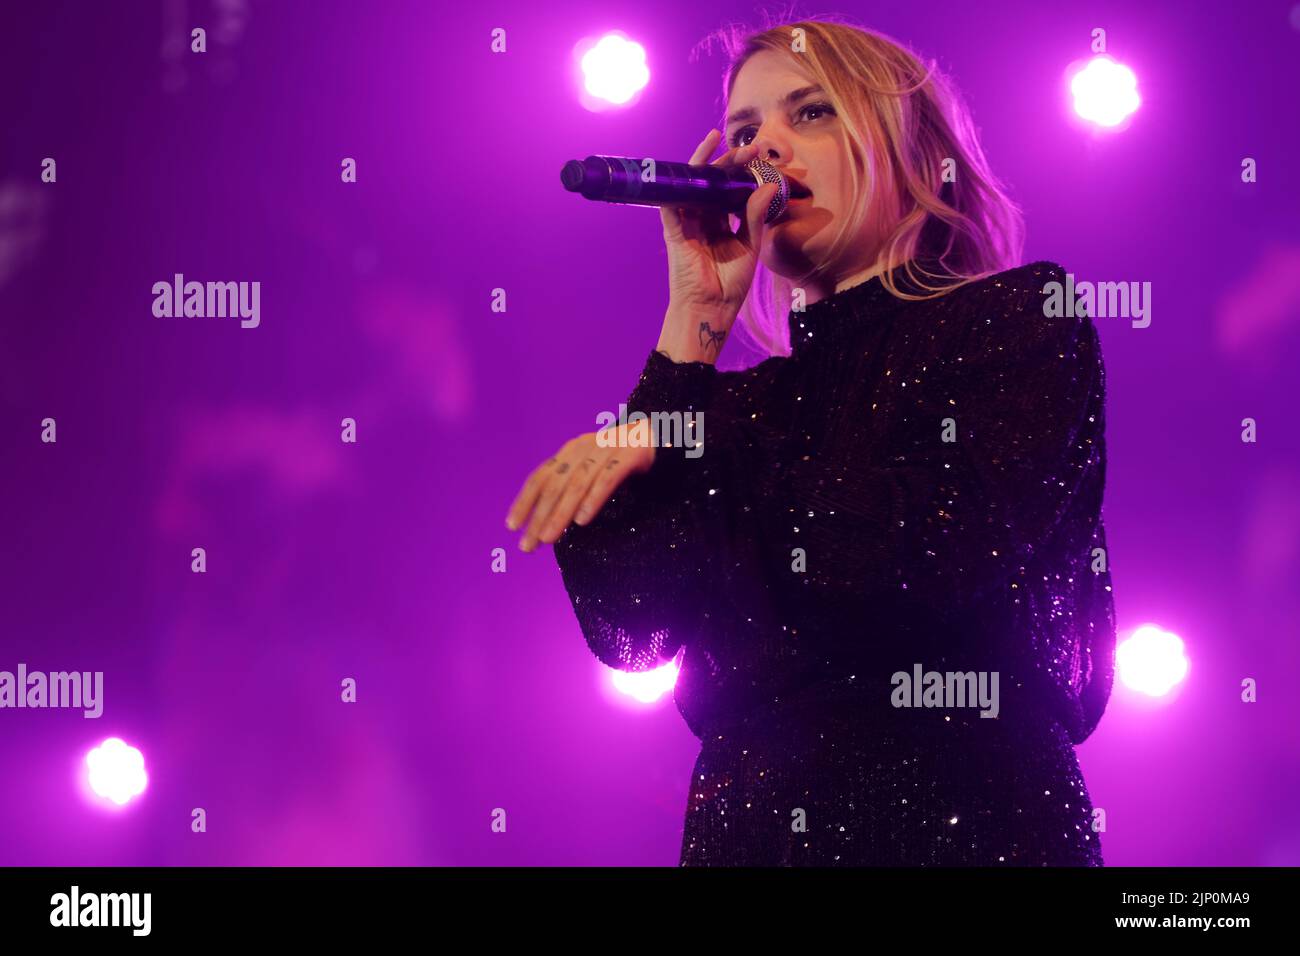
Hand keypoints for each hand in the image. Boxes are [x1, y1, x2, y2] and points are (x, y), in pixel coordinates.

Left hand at [505, 418, 656, 551]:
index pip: (541, 477)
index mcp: (571, 451)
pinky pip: (607, 479)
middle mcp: (584, 448)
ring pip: (577, 484)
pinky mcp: (629, 454)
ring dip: (560, 513)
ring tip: (549, 538)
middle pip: (555, 484)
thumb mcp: (592, 469)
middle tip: (528, 545)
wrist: (660, 434)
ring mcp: (606, 449)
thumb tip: (548, 522)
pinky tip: (582, 520)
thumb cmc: (622, 459)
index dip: (525, 501)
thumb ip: (573, 488)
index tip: (512, 526)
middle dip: (538, 516)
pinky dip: (592, 499)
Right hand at [658, 130, 778, 358]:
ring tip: (719, 140)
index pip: (730, 189)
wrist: (712, 308)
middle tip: (750, 147)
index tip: (760, 155)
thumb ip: (756, 215)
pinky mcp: (674, 230)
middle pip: (712, 182)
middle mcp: (703, 219)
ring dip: (705, 162)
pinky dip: (677, 181)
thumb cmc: (730, 284)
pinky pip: (671, 201)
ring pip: (692, 184)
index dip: (742, 171)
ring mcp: (687, 223)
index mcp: (721, 223)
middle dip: (729, 161)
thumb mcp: (750, 245)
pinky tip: (690, 163)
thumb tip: (770, 185)